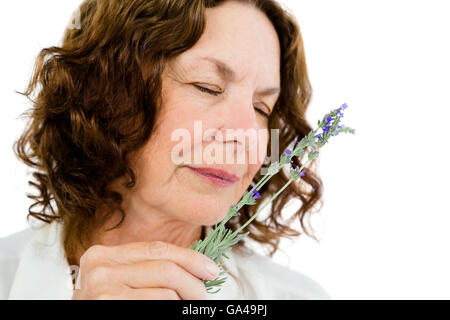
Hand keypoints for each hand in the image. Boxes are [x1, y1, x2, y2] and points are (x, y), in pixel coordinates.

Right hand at [71, 241, 219, 299]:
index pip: (158, 249)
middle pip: (165, 267)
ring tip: (189, 307)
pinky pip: (159, 303)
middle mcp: (99, 267)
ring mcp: (100, 288)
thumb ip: (149, 270)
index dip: (190, 258)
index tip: (211, 269)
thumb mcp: (123, 282)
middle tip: (203, 296)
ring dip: (187, 300)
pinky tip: (173, 310)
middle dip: (194, 282)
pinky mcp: (107, 305)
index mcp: (103, 254)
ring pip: (166, 290)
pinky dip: (173, 308)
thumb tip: (194, 268)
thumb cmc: (109, 305)